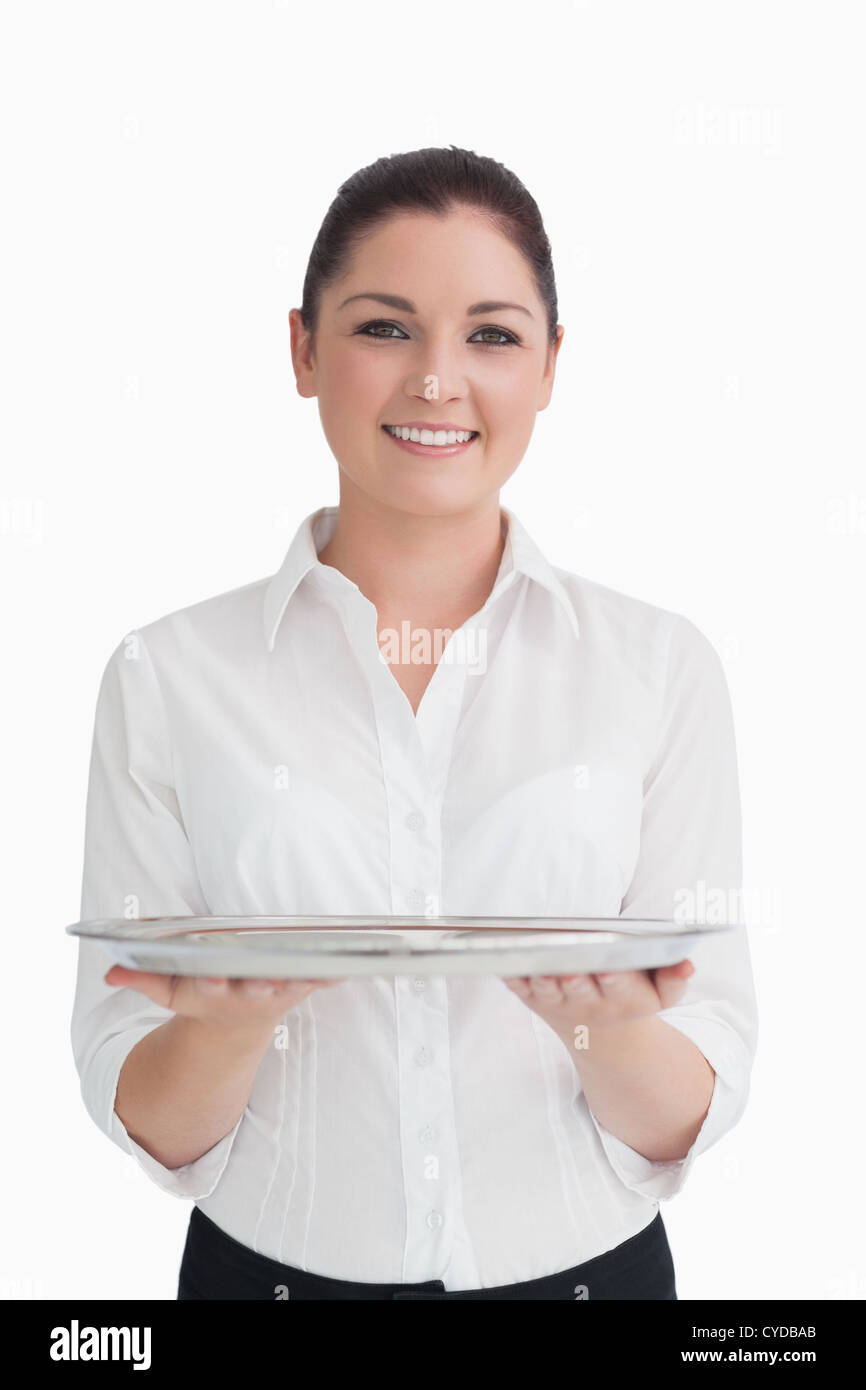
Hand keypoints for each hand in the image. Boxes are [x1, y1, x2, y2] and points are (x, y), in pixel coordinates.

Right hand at [104, 965, 343, 1029]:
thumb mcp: (170, 991)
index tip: (211, 979)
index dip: (210, 983)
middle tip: (270, 975)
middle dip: (261, 983)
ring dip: (306, 977)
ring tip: (322, 964)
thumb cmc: (201, 994)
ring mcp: (275, 993)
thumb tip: (109, 973)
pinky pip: (320, 980)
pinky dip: (335, 974)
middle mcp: (246, 994)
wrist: (234, 1025)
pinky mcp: (298, 988)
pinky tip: (354, 965)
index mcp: (213, 992)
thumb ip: (141, 979)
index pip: (209, 988)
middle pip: (255, 988)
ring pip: (292, 984)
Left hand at [501, 960, 694, 1037]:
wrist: (602, 1035)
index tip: (609, 968)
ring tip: (535, 967)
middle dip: (574, 981)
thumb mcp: (661, 994)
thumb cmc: (633, 997)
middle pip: (580, 990)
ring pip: (547, 992)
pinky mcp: (535, 1000)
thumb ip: (674, 977)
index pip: (620, 986)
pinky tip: (503, 963)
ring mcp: (559, 1003)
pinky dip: (511, 978)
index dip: (614, 979)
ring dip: (539, 981)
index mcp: (624, 998)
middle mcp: (590, 1003)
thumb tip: (687, 963)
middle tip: (568, 970)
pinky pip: (520, 989)